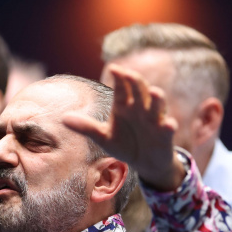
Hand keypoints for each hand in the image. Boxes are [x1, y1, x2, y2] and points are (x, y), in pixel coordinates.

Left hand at [62, 65, 183, 190]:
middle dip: (136, 82)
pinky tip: (169, 124)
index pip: (122, 88)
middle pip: (140, 91)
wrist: (145, 162)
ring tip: (155, 93)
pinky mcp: (165, 134)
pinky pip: (168, 128)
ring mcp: (155, 120)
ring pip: (157, 105)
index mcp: (125, 106)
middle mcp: (141, 109)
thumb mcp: (103, 137)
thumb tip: (63, 119)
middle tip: (129, 74)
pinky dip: (169, 126)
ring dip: (157, 99)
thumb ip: (86, 127)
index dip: (120, 78)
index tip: (114, 68)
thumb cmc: (124, 144)